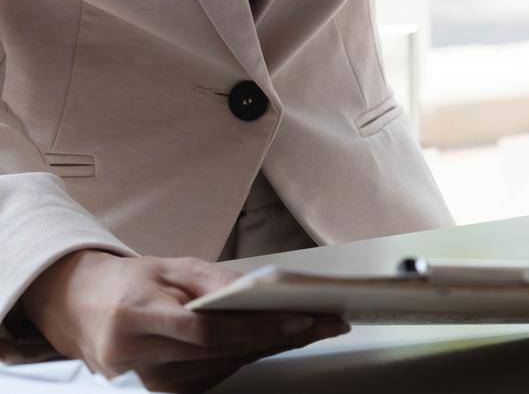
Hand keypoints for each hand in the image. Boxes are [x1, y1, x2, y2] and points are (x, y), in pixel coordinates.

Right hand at [18, 250, 348, 392]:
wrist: (82, 309)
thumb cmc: (129, 283)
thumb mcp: (169, 266)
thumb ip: (213, 279)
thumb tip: (260, 290)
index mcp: (136, 318)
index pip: (206, 331)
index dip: (255, 328)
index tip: (299, 318)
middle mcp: (139, 356)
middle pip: (223, 351)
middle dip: (279, 335)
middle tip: (326, 321)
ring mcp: (150, 380)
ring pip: (226, 365)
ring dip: (272, 346)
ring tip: (315, 327)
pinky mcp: (163, 389)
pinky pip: (216, 372)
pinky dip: (249, 354)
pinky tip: (277, 339)